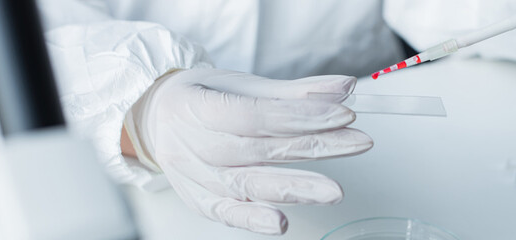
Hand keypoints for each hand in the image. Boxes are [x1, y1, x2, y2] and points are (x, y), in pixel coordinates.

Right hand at [123, 68, 372, 234]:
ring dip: (294, 188)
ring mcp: (194, 176)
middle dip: (312, 148)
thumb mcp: (245, 84)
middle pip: (258, 149)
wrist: (159, 120)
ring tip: (333, 192)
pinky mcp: (200, 201)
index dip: (302, 116)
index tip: (343, 114)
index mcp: (198, 106)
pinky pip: (226, 213)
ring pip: (246, 184)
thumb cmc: (204, 98)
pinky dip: (253, 219)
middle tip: (356, 144)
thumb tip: (344, 87)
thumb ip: (296, 91)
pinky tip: (281, 223)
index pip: (256, 114)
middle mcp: (192, 144)